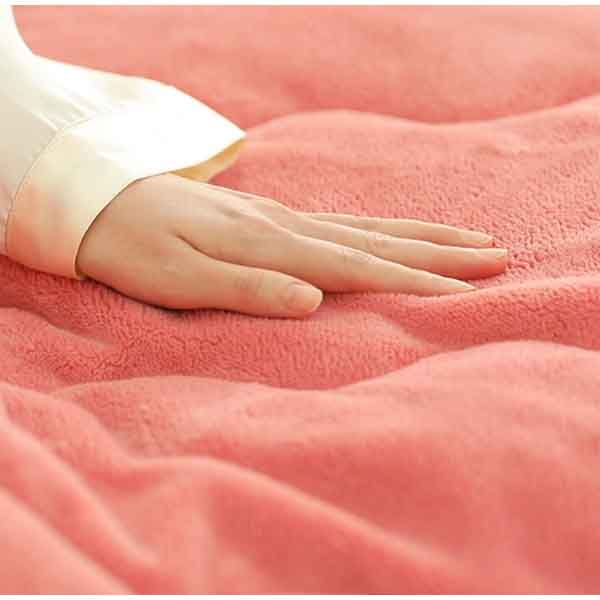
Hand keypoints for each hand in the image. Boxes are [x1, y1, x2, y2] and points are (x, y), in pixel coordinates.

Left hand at [76, 173, 507, 317]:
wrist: (99, 198)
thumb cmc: (134, 248)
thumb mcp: (178, 280)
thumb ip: (246, 289)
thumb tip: (311, 300)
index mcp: (270, 247)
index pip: (357, 268)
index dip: (412, 282)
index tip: (462, 294)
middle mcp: (286, 226)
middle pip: (377, 241)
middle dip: (438, 252)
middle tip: (495, 255)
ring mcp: (280, 216)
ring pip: (365, 227)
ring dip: (419, 235)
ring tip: (466, 239)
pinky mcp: (269, 215)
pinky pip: (340, 222)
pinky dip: (379, 229)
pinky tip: (393, 232)